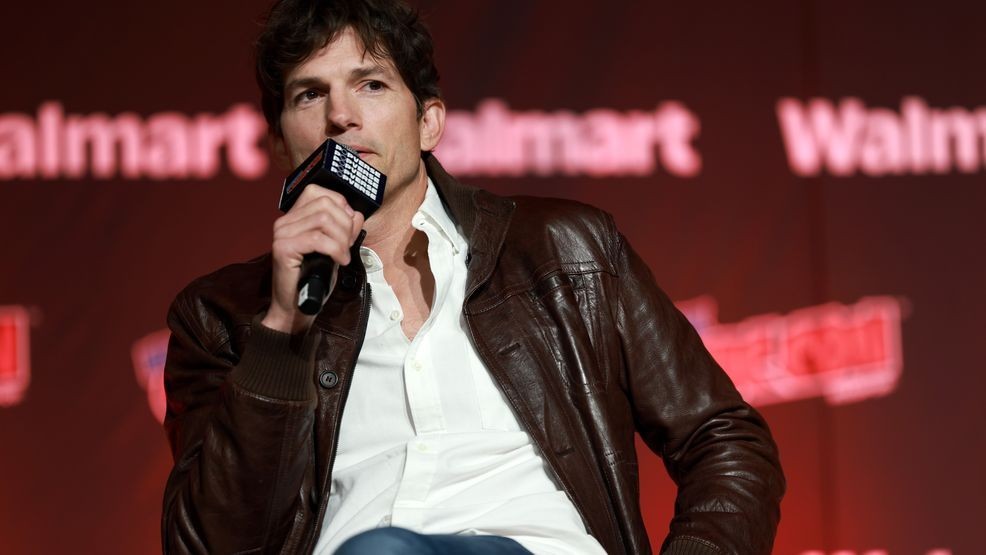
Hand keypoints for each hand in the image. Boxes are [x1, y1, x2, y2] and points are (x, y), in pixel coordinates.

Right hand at [262, 186, 364, 332]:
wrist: (296, 307)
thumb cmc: (315, 278)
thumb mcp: (335, 248)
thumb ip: (345, 229)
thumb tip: (356, 214)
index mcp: (295, 217)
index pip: (319, 192)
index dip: (341, 205)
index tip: (348, 228)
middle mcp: (285, 221)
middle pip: (326, 204)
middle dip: (345, 225)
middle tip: (347, 246)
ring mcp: (282, 233)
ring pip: (324, 219)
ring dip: (342, 239)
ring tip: (343, 255)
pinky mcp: (283, 248)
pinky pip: (318, 239)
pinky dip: (335, 249)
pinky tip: (339, 261)